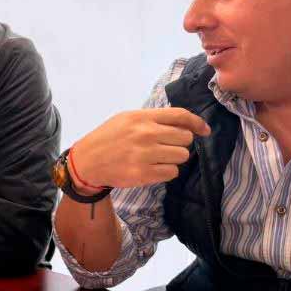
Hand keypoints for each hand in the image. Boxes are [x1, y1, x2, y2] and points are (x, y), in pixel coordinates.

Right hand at [73, 108, 210, 188]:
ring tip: (156, 159)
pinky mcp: (143, 174)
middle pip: (185, 138)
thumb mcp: (126, 119)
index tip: (204, 130)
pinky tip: (153, 169)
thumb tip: (185, 126)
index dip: (197, 123)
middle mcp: (145, 134)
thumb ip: (152, 119)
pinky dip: (166, 172)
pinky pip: (172, 172)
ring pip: (181, 156)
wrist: (86, 161)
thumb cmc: (108, 138)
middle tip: (165, 147)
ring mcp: (145, 155)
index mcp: (142, 118)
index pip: (181, 116)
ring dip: (173, 159)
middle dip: (179, 143)